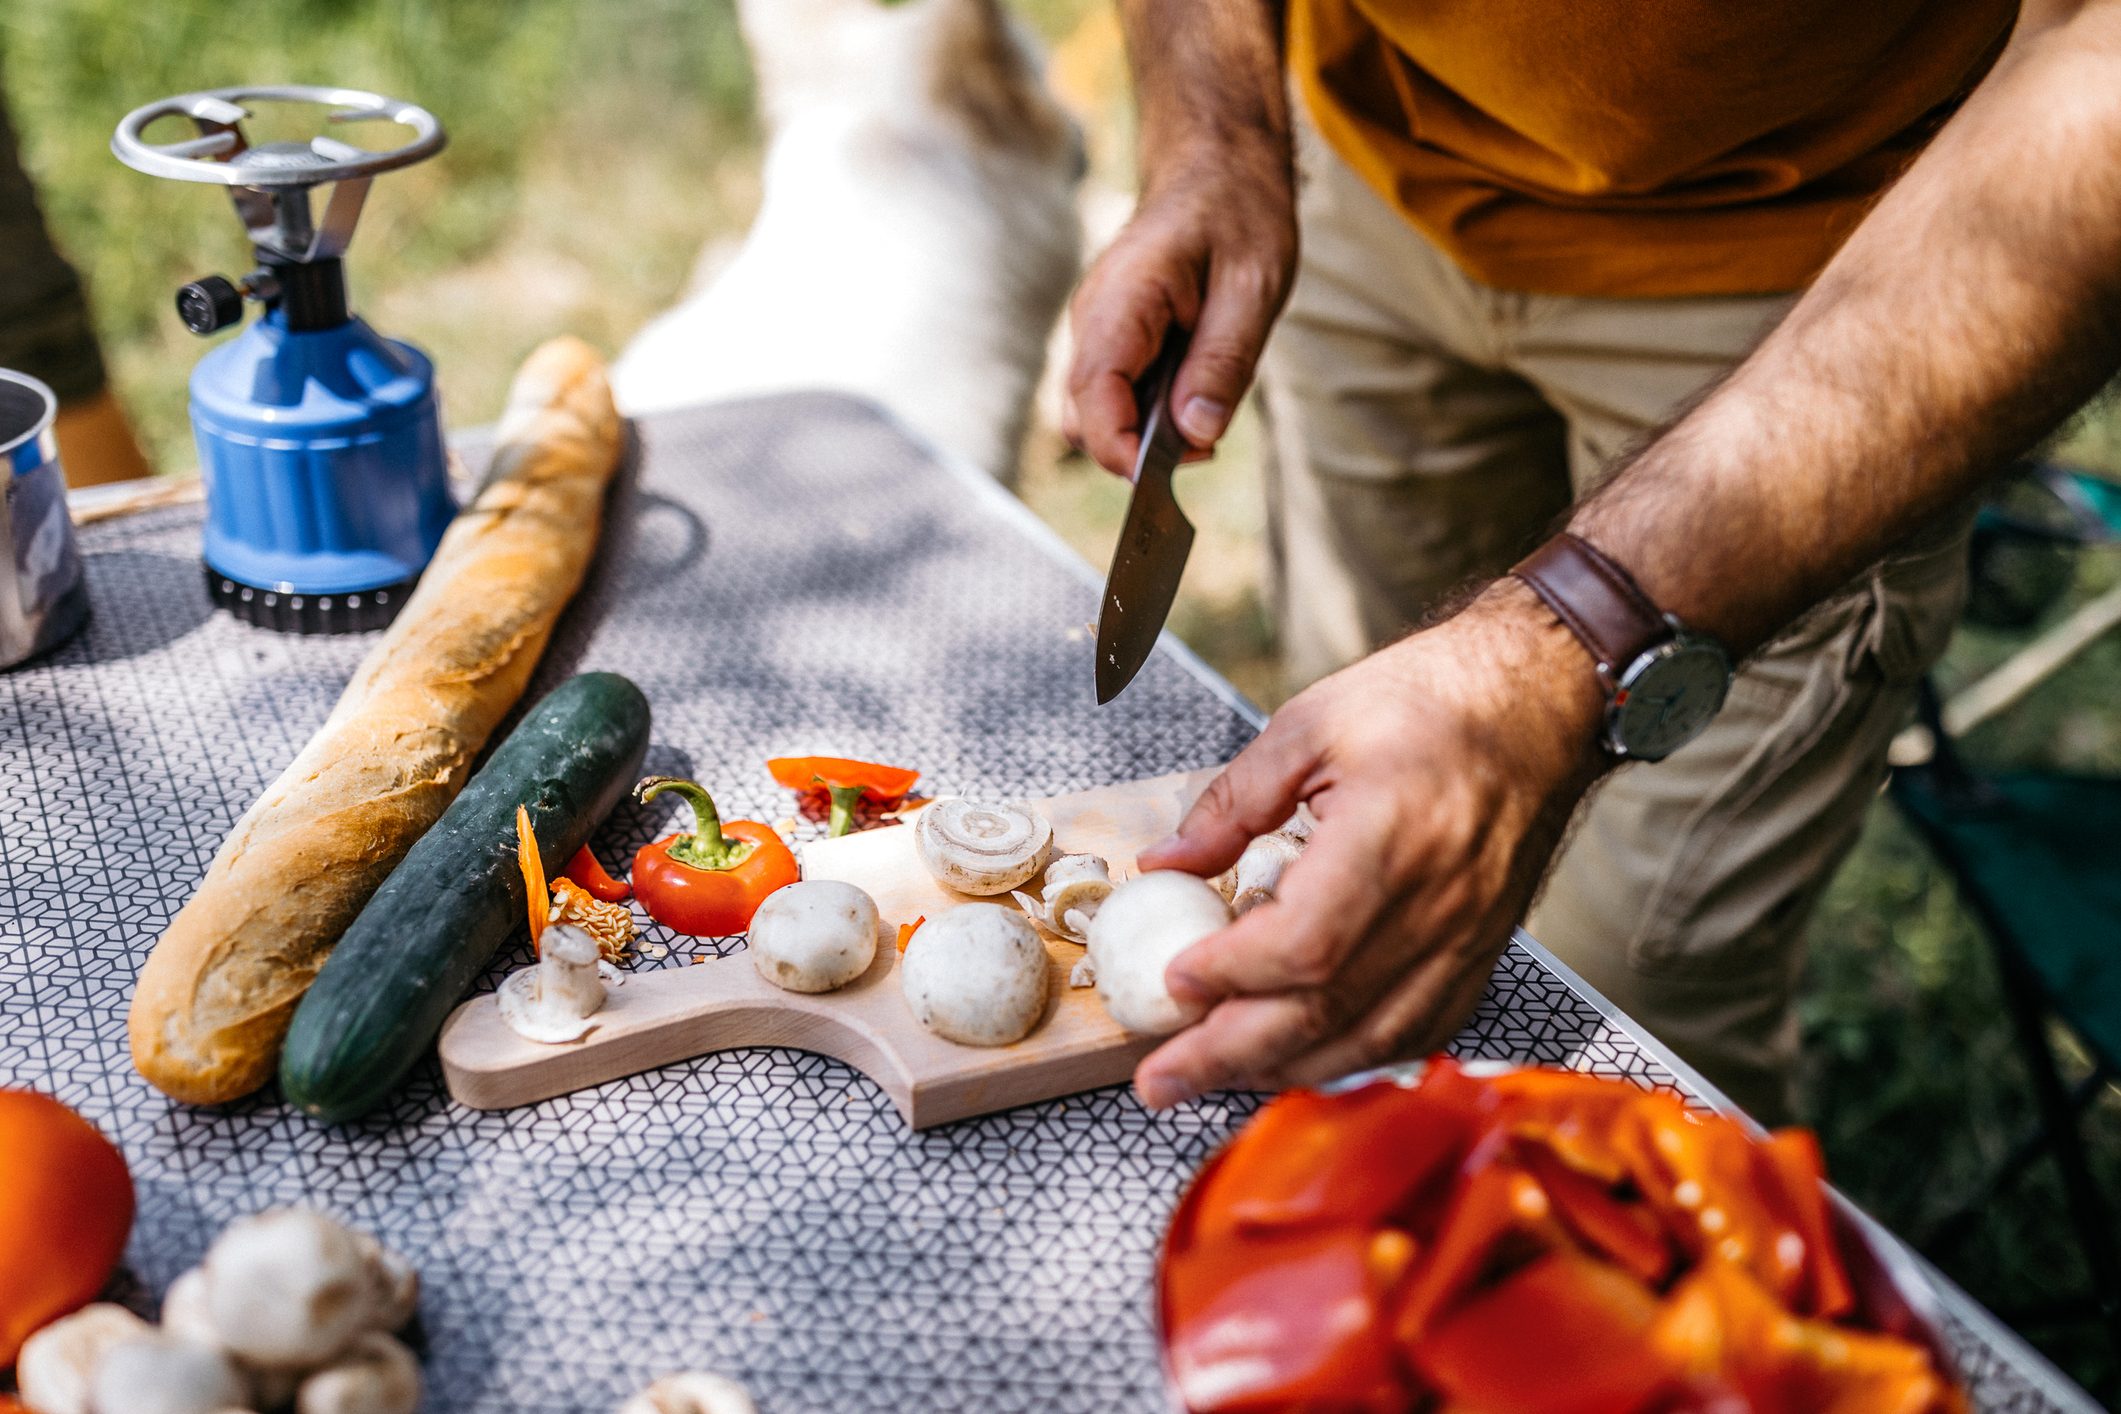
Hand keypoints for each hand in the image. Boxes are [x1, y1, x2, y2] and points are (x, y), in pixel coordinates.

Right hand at [1062, 150, 1295, 475]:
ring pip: (1098, 413)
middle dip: (1135, 451)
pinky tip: (1194, 389)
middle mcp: (1093, 320)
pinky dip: (1149, 413)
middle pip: (1084, 419)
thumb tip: (1197, 434)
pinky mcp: (1111, 339)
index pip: (1093, 400)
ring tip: (1206, 403)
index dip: (1121, 451)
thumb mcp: (1253, 287)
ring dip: (1145, 433)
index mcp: (1121, 302)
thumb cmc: (1238, 215)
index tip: (1166, 479)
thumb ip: (1222, 363)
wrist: (1219, 165)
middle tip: (1205, 442)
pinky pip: (1116, 395)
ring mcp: (1097, 331)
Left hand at [1130, 582, 1609, 1108]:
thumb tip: (1167, 863)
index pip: (1306, 944)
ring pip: (1369, 1039)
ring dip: (1283, 1070)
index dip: (1233, 974)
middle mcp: (1436, 903)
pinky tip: (1299, 1058)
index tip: (1174, 980)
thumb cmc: (1433, 702)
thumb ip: (1234, 801)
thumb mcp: (1311, 724)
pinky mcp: (1479, 954)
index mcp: (1390, 835)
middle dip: (1231, 1055)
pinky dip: (1350, 1057)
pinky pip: (1414, 1032)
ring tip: (1211, 1078)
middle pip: (1327, 1010)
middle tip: (1160, 1079)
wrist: (1536, 705)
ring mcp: (1466, 939)